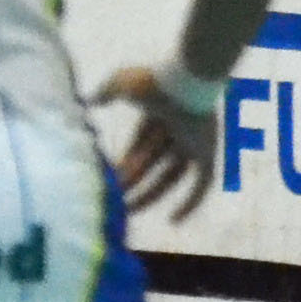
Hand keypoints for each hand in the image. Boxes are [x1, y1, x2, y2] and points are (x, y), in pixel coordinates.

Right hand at [97, 64, 220, 221]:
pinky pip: (202, 184)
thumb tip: (90, 101)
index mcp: (158, 118)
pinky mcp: (209, 153)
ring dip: (152, 194)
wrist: (183, 81)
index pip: (140, 149)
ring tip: (131, 210)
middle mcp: (177, 133)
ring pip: (172, 177)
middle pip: (154, 166)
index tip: (109, 181)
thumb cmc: (152, 82)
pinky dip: (190, 202)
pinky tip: (173, 219)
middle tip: (116, 202)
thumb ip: (106, 92)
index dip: (125, 166)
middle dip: (135, 184)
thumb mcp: (121, 84)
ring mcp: (195, 144)